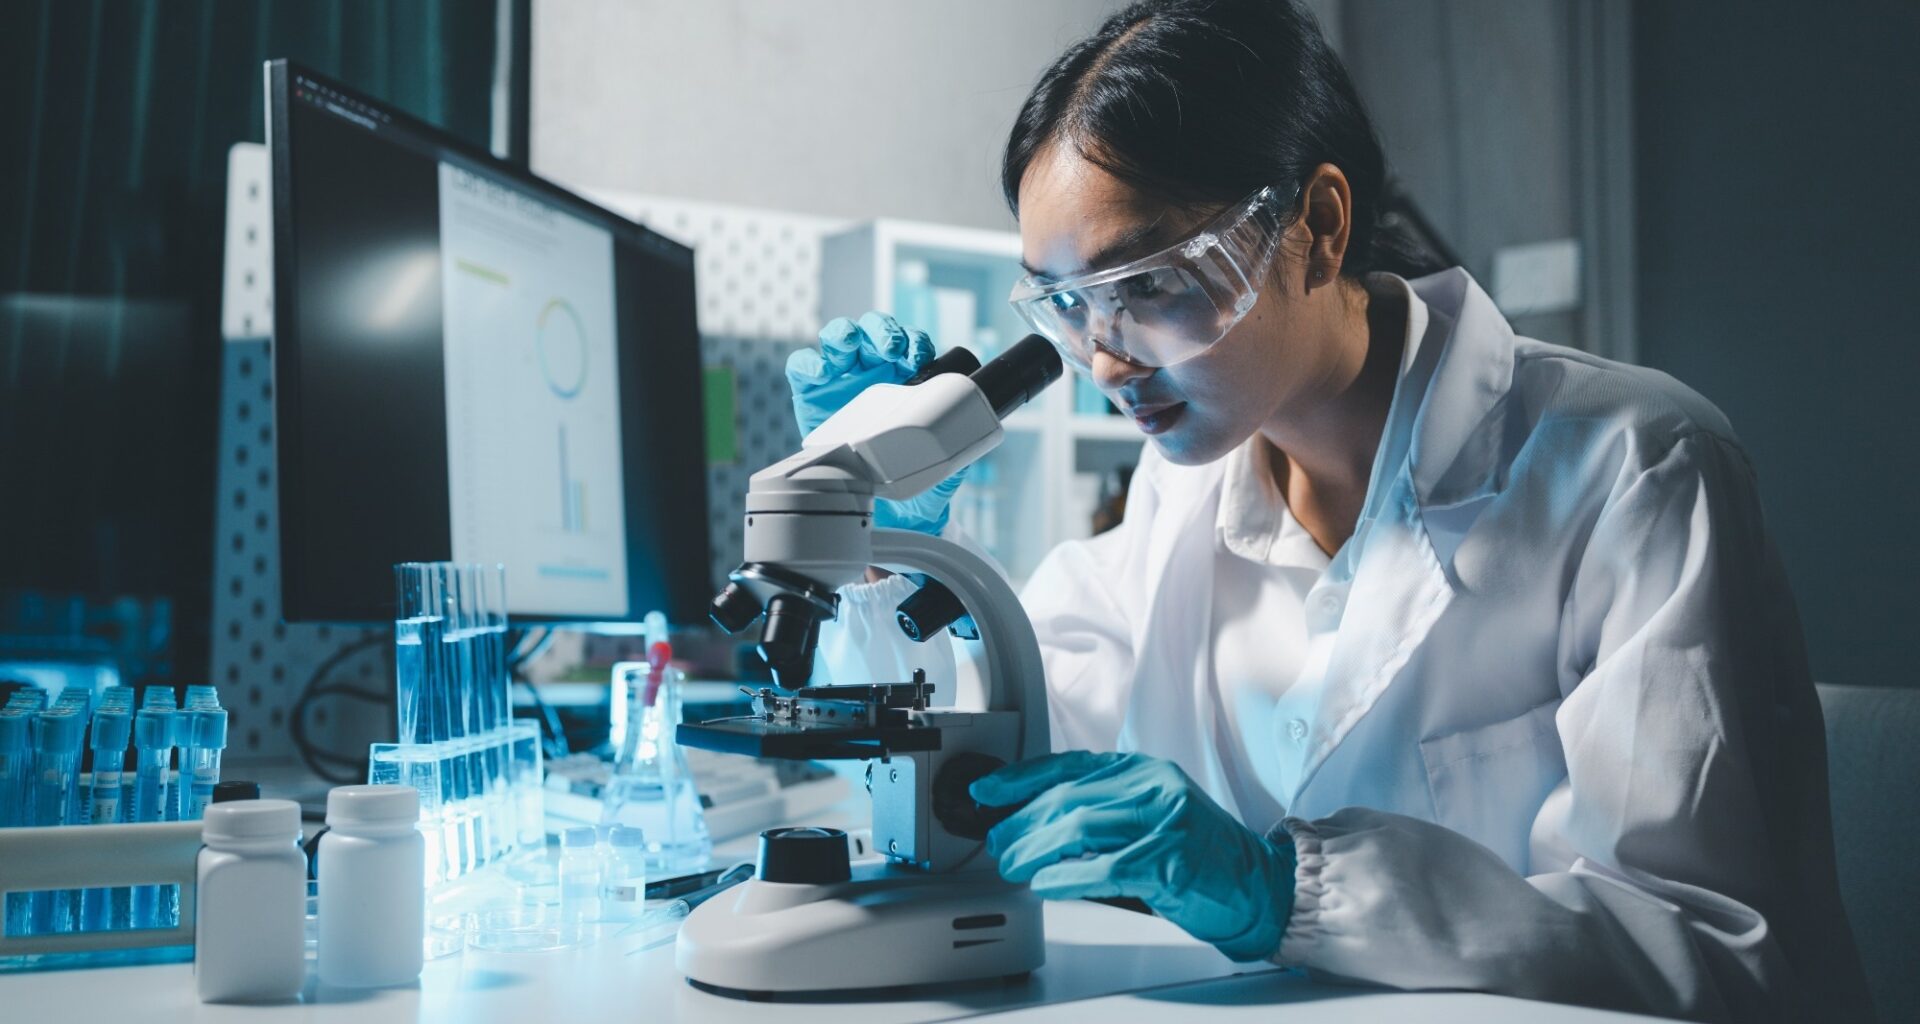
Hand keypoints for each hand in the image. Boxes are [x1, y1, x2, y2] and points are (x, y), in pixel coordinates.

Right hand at [785, 312, 963, 534]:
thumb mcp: (936, 466)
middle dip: (883, 331)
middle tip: (891, 349)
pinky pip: (803, 366)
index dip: (914, 341)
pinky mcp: (809, 392)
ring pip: (839, 338)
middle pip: (874, 330)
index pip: (909, 344)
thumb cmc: (906, 474)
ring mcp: (840, 377)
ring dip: (846, 335)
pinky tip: (820, 374)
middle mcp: (872, 369)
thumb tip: (962, 446)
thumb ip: (950, 454)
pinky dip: (808, 364)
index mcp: (904, 376)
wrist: (872, 501)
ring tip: (850, 346)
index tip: (919, 356)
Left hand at [971, 751, 1296, 961]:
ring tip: (1013, 866)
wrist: (1257, 886)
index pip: (1069, 765)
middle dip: (1020, 821)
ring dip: (1034, 849)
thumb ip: (1100, 814)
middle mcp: (1153, 786)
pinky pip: (1103, 867)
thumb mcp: (1147, 819)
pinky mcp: (1170, 858)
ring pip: (1078, 826)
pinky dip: (1066, 877)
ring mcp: (1165, 820)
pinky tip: (1046, 884)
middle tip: (997, 843)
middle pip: (1067, 796)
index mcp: (1143, 770)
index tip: (986, 792)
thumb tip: (1032, 826)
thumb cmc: (1199, 858)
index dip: (1020, 778)